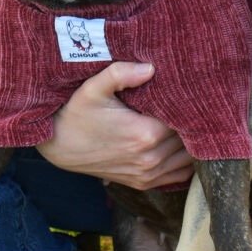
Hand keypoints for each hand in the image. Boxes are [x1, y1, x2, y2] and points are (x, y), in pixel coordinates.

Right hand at [39, 61, 192, 188]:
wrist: (58, 145)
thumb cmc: (77, 113)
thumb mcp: (94, 87)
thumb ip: (121, 73)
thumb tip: (151, 67)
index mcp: (146, 134)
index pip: (187, 118)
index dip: (192, 103)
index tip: (190, 90)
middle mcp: (151, 158)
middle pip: (190, 138)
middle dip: (193, 120)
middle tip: (193, 102)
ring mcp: (148, 174)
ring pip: (188, 158)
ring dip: (191, 141)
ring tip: (188, 120)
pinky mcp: (143, 183)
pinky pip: (178, 175)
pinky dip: (184, 161)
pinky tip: (180, 143)